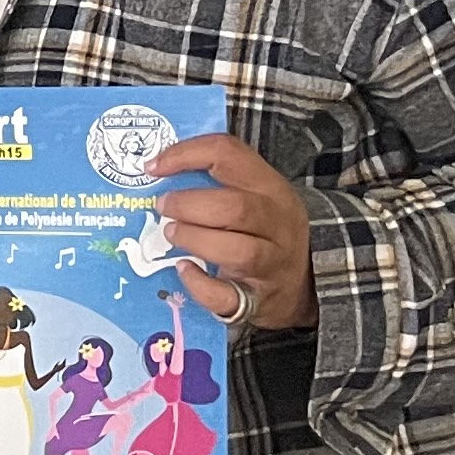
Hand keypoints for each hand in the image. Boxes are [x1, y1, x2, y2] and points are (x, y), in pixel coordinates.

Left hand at [151, 133, 311, 333]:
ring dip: (194, 239)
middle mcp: (278, 223)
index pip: (229, 154)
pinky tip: (184, 270)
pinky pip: (227, 295)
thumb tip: (155, 170)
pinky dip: (199, 284)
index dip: (185, 155)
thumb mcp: (255, 198)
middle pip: (235, 207)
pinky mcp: (259, 300)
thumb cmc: (264, 234)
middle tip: (162, 206)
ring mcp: (273, 264)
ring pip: (238, 250)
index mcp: (272, 189)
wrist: (302, 287)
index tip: (152, 168)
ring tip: (172, 233)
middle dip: (188, 205)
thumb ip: (217, 183)